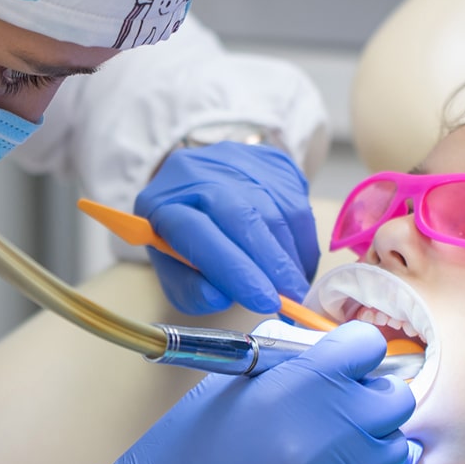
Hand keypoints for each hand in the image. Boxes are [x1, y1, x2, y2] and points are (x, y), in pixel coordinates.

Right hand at [5, 323, 416, 463]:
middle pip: (394, 395)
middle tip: (340, 404)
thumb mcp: (225, 385)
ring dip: (373, 437)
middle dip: (370, 394)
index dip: (354, 351)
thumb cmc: (181, 452)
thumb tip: (325, 351)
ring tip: (336, 444)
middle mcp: (329, 428)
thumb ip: (284, 363)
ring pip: (397, 443)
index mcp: (297, 384)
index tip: (341, 363)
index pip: (367, 345)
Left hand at [136, 141, 317, 314]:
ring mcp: (238, 162)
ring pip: (276, 212)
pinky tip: (296, 265)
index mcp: (161, 202)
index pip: (197, 232)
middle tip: (291, 300)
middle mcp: (197, 172)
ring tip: (293, 287)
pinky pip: (298, 206)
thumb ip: (192, 290)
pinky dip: (302, 244)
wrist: (203, 192)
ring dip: (290, 258)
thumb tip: (220, 296)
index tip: (264, 301)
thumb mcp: (175, 274)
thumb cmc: (187, 242)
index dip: (233, 269)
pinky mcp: (272, 162)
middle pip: (242, 216)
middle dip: (273, 265)